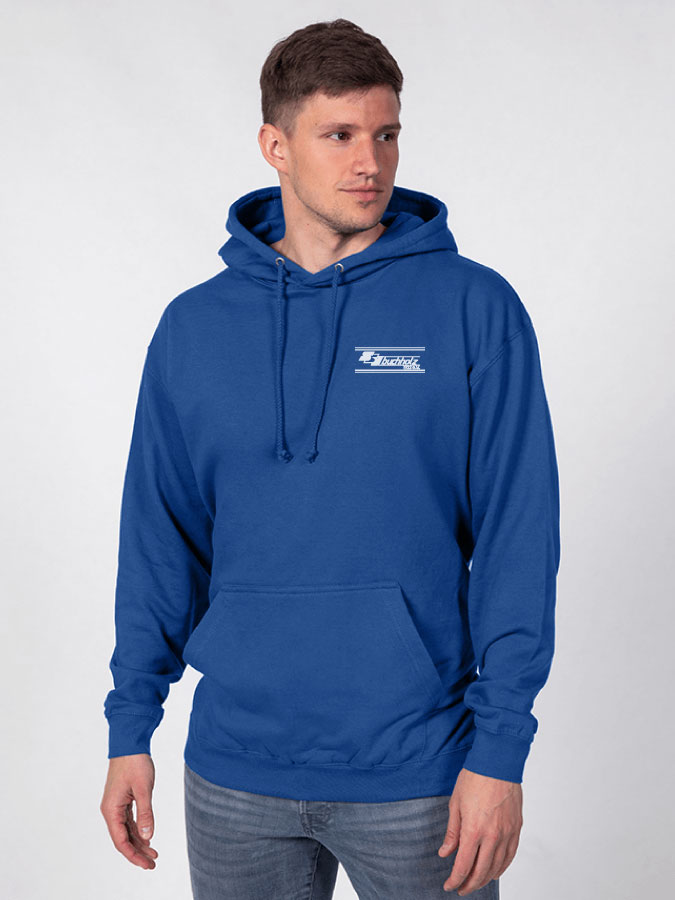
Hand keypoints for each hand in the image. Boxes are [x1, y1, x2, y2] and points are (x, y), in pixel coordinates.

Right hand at [100, 753, 158, 868]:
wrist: (129, 743)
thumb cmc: (135, 763)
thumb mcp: (143, 788)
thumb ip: (145, 813)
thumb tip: (148, 836)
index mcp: (111, 809)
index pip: (120, 840)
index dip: (133, 855)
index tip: (147, 864)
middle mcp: (110, 810)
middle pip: (123, 838)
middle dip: (137, 852)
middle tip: (153, 863)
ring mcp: (116, 805)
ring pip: (126, 831)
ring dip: (139, 842)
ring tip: (153, 853)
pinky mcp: (122, 800)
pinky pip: (128, 821)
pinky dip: (138, 830)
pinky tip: (147, 837)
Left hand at [438, 767, 521, 894]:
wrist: (497, 762)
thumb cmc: (474, 778)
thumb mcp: (455, 803)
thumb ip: (452, 832)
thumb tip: (445, 852)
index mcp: (474, 830)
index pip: (463, 866)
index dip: (455, 880)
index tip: (449, 886)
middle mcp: (492, 836)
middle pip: (481, 871)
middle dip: (469, 884)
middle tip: (461, 888)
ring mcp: (507, 833)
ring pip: (497, 867)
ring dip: (485, 879)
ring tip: (476, 882)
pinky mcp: (516, 827)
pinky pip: (510, 855)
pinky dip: (502, 867)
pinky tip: (495, 871)